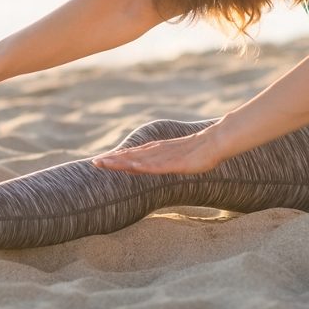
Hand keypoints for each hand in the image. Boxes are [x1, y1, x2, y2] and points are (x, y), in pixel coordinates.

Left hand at [92, 131, 222, 174]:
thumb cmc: (196, 151)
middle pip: (130, 156)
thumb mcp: (173, 157)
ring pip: (138, 160)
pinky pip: (156, 165)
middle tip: (94, 162)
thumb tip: (149, 166)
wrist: (214, 142)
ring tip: (105, 163)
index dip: (114, 158)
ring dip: (121, 161)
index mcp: (155, 151)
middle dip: (112, 160)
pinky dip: (143, 165)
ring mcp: (165, 156)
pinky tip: (132, 166)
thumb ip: (160, 161)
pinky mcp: (174, 162)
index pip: (130, 154)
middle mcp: (156, 151)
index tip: (98, 161)